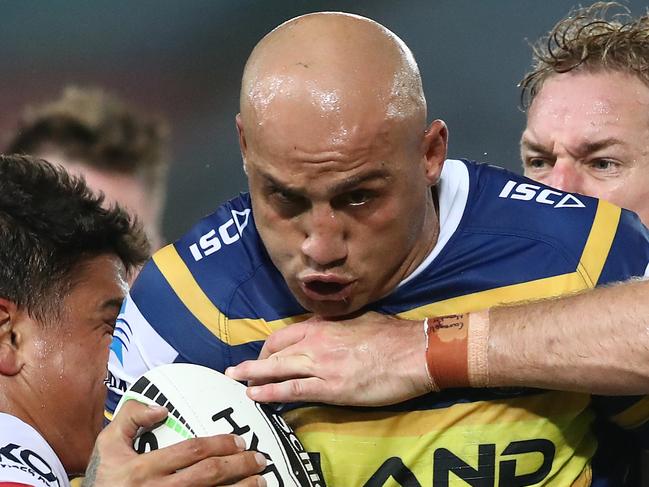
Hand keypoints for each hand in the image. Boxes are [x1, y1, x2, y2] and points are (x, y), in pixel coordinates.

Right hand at [83, 400, 266, 486]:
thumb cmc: (106, 479)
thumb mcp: (107, 445)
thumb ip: (130, 417)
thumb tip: (162, 409)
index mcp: (144, 469)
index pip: (192, 451)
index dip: (220, 444)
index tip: (239, 441)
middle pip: (209, 475)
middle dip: (240, 465)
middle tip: (258, 458)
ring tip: (260, 481)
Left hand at [226, 311, 429, 405]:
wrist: (413, 352)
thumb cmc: (392, 335)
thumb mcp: (359, 318)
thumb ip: (337, 324)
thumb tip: (328, 328)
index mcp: (323, 324)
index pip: (284, 334)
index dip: (269, 347)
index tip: (264, 356)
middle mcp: (316, 341)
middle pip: (275, 350)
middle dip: (255, 361)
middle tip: (238, 371)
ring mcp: (321, 364)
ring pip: (278, 368)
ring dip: (252, 375)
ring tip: (235, 380)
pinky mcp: (331, 388)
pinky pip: (293, 389)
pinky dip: (271, 392)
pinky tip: (255, 395)